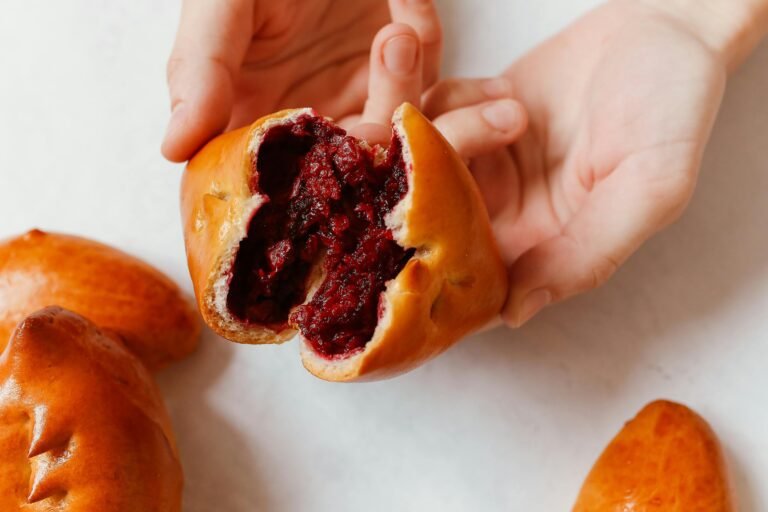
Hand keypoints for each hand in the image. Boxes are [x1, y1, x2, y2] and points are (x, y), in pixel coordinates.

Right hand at [162, 0, 441, 161]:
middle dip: (370, 136)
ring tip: (397, 31)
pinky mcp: (406, 73)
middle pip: (345, 166)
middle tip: (374, 101)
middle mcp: (308, 119)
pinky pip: (430, 84)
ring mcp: (360, 99)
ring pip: (397, 136)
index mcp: (251, 114)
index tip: (321, 145)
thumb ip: (200, 69)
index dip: (297, 178)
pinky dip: (423, 39)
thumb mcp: (221, 2)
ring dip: (403, 84)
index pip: (270, 174)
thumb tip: (173, 147)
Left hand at [427, 0, 766, 326]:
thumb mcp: (648, 190)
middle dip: (425, 195)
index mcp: (542, 247)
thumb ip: (585, 254)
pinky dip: (451, 100)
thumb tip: (515, 313)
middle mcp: (507, 212)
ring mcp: (487, 164)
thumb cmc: (671, 112)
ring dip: (448, 134)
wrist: (664, 31)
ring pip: (422, 169)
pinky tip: (502, 89)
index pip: (475, 284)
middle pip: (432, 225)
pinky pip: (431, 118)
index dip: (440, 272)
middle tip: (452, 158)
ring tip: (511, 111)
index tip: (425, 246)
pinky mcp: (476, 118)